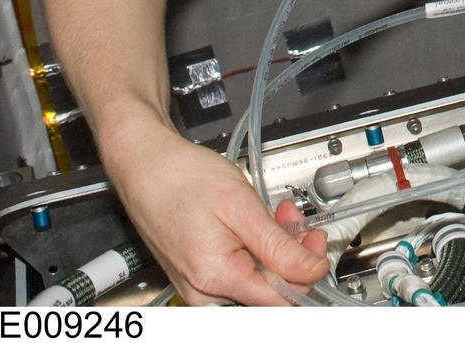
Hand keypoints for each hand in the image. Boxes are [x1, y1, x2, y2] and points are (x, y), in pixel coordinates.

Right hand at [105, 120, 328, 305]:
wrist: (146, 164)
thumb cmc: (182, 177)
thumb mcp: (242, 206)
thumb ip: (279, 246)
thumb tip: (312, 271)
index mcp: (215, 276)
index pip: (281, 300)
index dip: (308, 272)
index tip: (317, 244)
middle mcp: (203, 291)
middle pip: (270, 290)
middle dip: (292, 253)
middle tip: (297, 219)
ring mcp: (198, 285)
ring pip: (257, 279)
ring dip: (276, 247)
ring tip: (277, 214)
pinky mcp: (198, 274)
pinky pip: (239, 271)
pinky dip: (256, 247)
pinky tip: (259, 223)